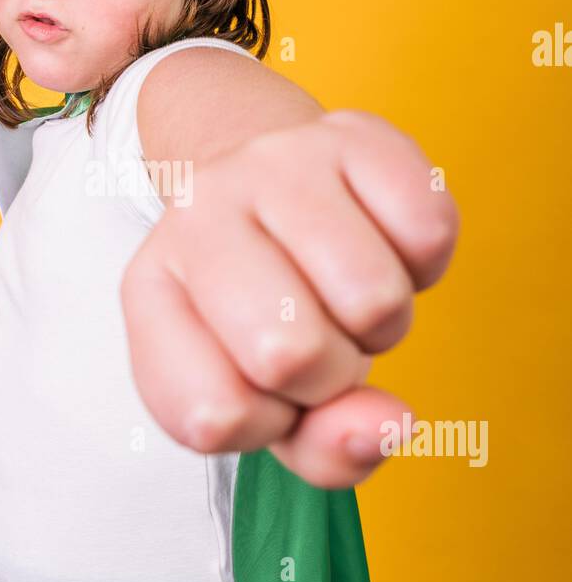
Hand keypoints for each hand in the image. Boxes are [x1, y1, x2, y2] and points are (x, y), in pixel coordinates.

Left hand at [119, 109, 458, 488]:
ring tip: (347, 291)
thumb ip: (325, 449)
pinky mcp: (355, 132)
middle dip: (331, 374)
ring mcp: (274, 163)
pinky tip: (383, 242)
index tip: (262, 386)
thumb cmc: (271, 311)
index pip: (213, 415)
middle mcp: (198, 213)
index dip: (267, 424)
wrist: (283, 183)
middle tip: (318, 335)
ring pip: (371, 297)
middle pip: (289, 353)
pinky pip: (428, 233)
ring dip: (383, 322)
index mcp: (152, 290)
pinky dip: (425, 263)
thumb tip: (393, 423)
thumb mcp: (272, 402)